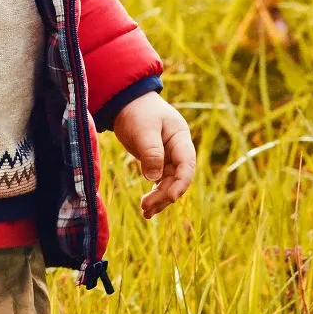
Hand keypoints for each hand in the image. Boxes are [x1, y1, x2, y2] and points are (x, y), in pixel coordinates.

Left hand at [112, 92, 195, 218]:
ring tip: (145, 212)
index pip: (187, 165)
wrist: (125, 101)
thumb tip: (153, 178)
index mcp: (180, 138)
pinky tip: (146, 207)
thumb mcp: (144, 129)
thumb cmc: (137, 111)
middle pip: (177, 178)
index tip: (171, 197)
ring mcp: (168, 156)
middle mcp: (177, 150)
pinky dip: (153, 193)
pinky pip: (158, 181)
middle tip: (147, 207)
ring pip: (168, 182)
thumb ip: (151, 152)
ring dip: (159, 198)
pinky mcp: (156, 161)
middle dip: (164, 195)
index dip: (181, 183)